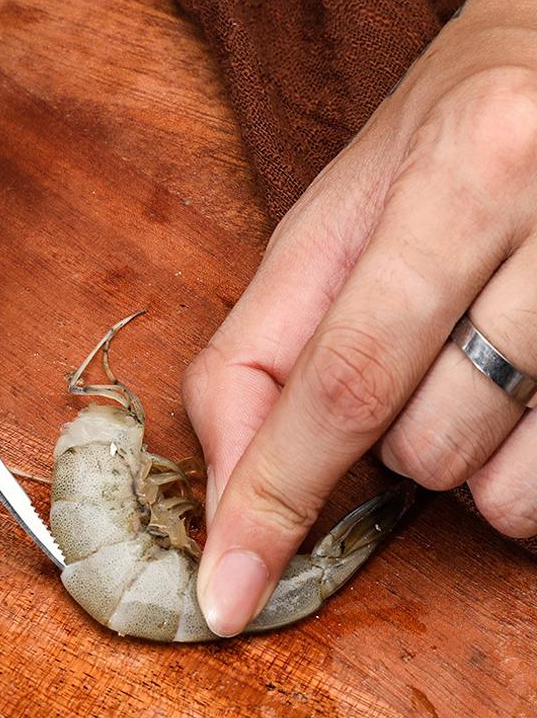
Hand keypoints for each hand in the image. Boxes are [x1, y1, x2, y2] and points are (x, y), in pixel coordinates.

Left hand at [185, 0, 536, 636]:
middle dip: (388, 442)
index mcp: (453, 174)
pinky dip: (526, 466)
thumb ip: (261, 345)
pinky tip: (532, 388)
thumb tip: (229, 483)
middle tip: (415, 350)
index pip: (337, 377)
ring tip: (478, 359)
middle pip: (420, 444)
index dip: (270, 494)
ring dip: (463, 454)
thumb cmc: (443, 141)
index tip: (227, 593)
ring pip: (506, 486)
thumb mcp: (333, 220)